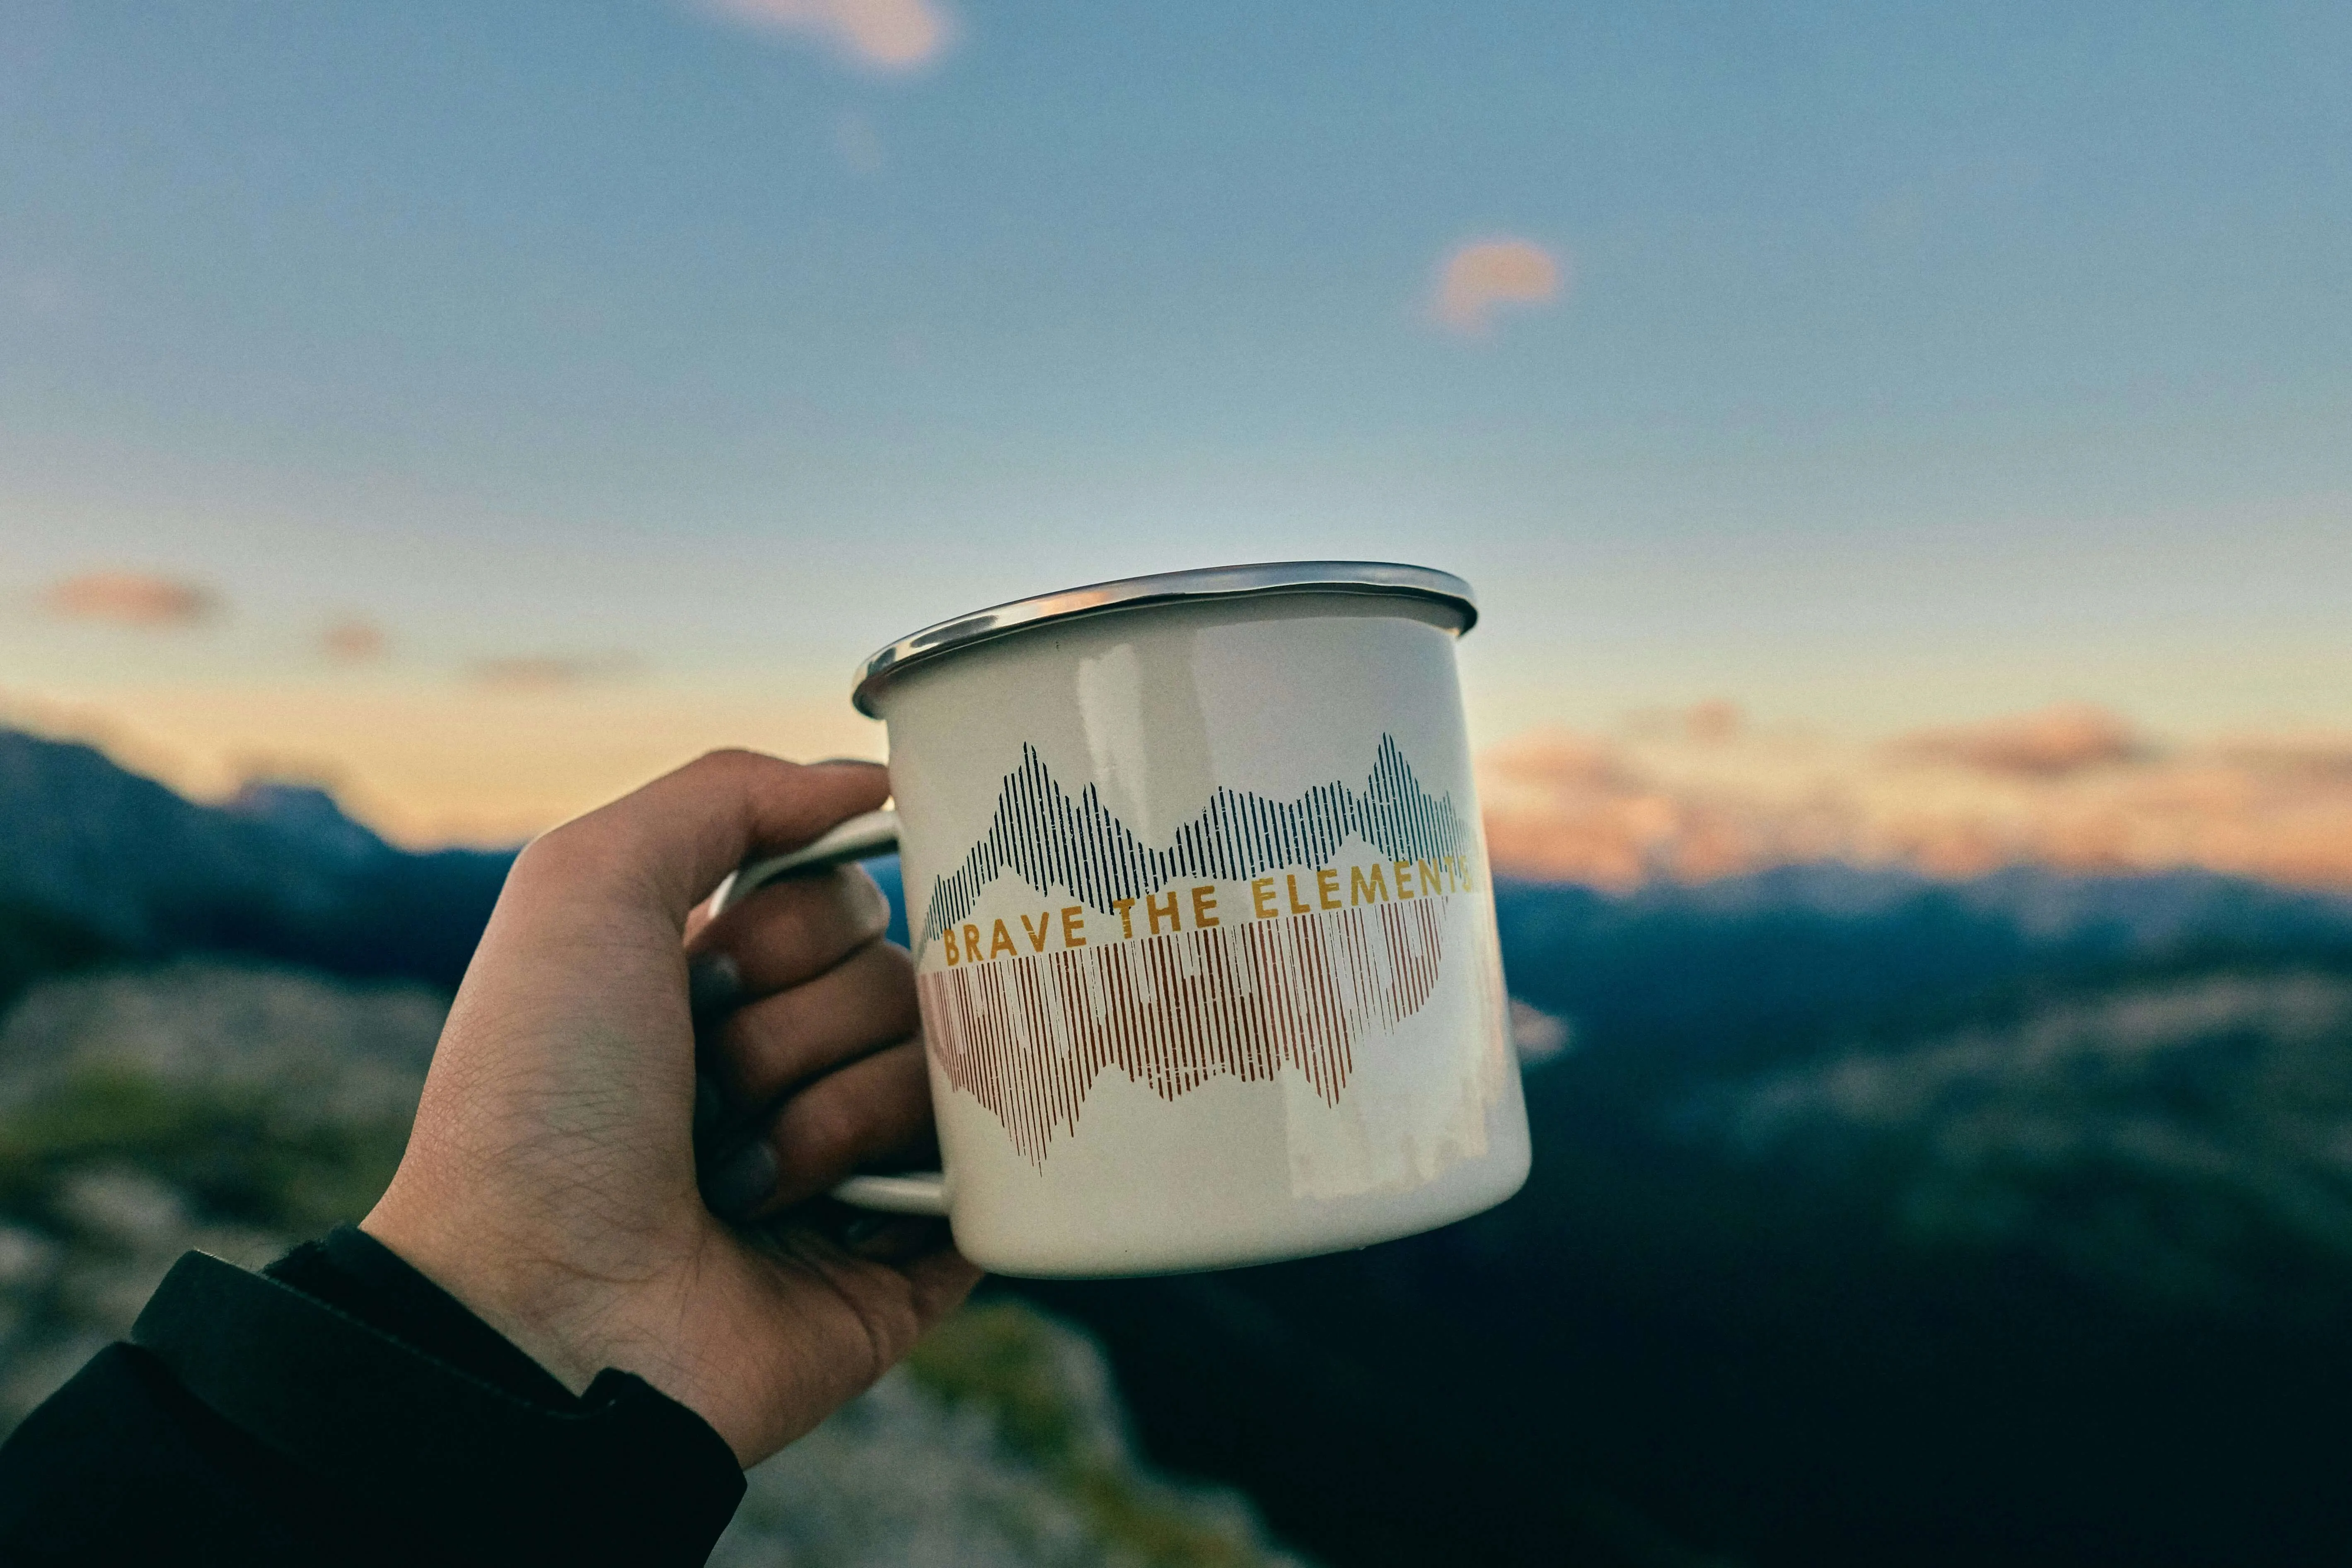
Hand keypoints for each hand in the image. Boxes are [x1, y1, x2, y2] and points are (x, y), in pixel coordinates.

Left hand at [362, 751, 979, 1466]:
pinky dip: (914, 1187)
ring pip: (948, 1070)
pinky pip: (992, 1178)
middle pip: (906, 975)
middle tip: (707, 1092)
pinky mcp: (914, 1259)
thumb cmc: (540, 1100)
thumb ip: (728, 791)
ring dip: (828, 1118)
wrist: (540, 1312)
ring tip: (737, 1183)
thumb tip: (877, 780)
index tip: (705, 974)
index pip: (852, 898)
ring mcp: (863, 1164)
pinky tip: (834, 1220)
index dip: (791, 928)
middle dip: (798, 1028)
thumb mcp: (586, 884)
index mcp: (732, 985)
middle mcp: (800, 1064)